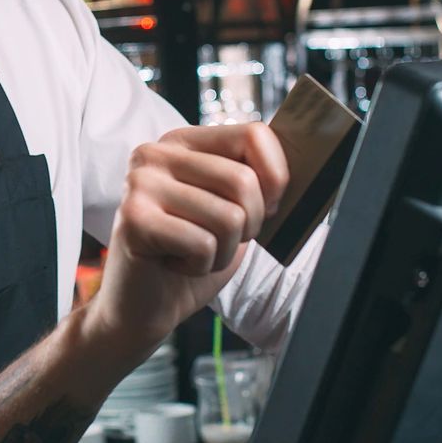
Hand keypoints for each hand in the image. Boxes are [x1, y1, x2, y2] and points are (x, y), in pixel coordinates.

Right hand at [87, 123, 289, 359]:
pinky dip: (201, 265)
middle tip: (220, 241)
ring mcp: (141, 183)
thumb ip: (257, 184)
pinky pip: (203, 243)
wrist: (143, 307)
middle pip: (244, 181)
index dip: (276, 178)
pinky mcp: (134, 219)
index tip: (265, 208)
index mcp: (184, 142)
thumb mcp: (233, 212)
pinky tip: (176, 264)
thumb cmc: (192, 257)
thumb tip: (308, 171)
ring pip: (229, 217)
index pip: (254, 135)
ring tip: (195, 254)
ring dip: (223, 251)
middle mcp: (156, 153)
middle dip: (249, 226)